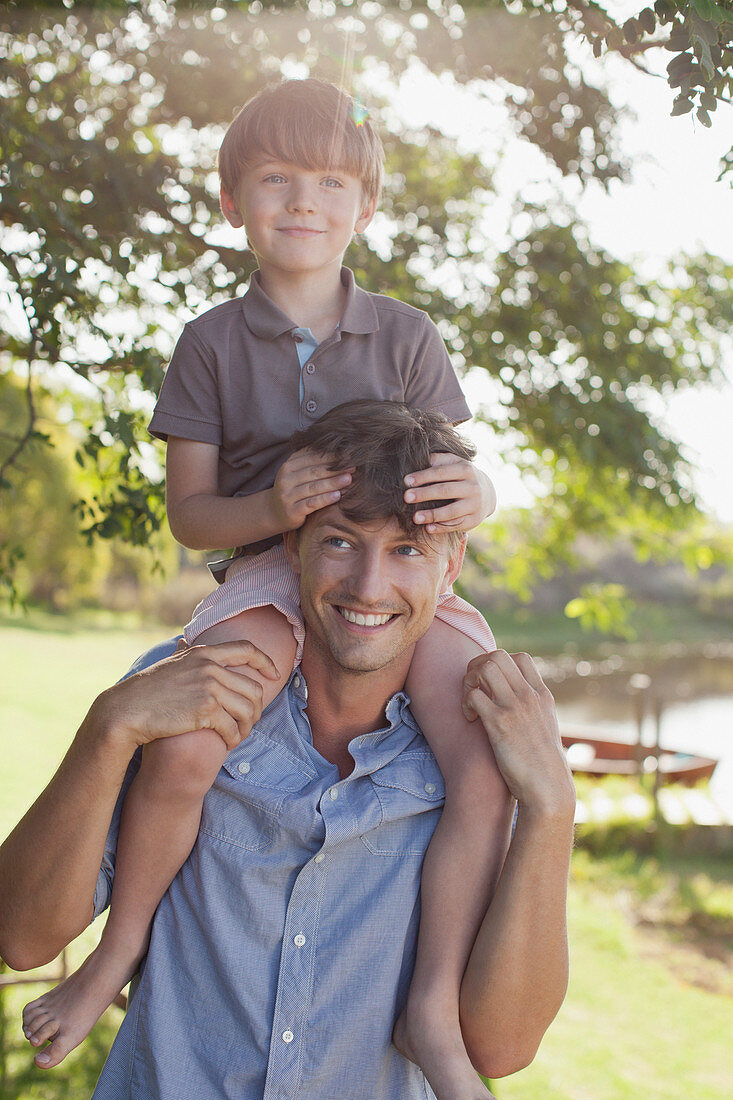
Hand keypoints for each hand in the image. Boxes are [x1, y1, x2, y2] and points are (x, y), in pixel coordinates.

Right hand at [92, 640, 280, 753]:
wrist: (127, 710)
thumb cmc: (146, 690)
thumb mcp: (169, 663)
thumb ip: (185, 654)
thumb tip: (185, 641)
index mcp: (204, 653)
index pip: (246, 649)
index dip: (265, 661)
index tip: (274, 674)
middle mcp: (210, 667)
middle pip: (254, 688)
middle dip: (257, 708)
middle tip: (250, 722)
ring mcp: (209, 688)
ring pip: (248, 710)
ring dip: (248, 727)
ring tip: (239, 736)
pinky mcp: (205, 710)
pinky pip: (233, 727)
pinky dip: (234, 739)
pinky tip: (228, 743)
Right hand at [271, 448, 353, 530]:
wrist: (275, 512)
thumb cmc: (293, 490)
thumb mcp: (297, 473)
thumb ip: (311, 461)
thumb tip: (339, 449)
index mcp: (288, 465)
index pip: (312, 458)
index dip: (331, 456)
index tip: (349, 455)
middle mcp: (285, 479)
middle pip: (314, 471)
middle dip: (335, 468)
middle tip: (353, 466)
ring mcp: (287, 496)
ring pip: (313, 487)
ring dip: (333, 482)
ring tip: (348, 479)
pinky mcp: (292, 511)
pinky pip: (311, 503)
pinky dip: (325, 499)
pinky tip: (338, 496)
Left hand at [403, 454, 495, 532]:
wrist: (488, 493)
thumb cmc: (462, 476)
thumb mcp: (456, 463)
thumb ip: (440, 460)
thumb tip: (422, 458)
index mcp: (466, 470)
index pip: (441, 472)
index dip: (423, 476)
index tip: (406, 481)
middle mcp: (473, 487)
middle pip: (445, 491)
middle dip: (425, 494)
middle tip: (406, 497)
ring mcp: (475, 505)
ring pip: (451, 511)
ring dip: (432, 515)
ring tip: (415, 517)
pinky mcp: (474, 520)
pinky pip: (456, 525)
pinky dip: (441, 528)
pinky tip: (428, 528)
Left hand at [462, 650, 574, 814]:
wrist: (548, 788)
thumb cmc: (543, 765)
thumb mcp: (544, 729)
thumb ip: (533, 712)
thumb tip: (519, 707)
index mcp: (542, 695)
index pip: (521, 658)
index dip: (499, 663)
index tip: (490, 685)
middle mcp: (529, 696)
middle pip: (499, 655)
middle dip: (478, 666)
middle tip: (472, 689)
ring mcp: (515, 707)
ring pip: (485, 668)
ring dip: (469, 680)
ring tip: (469, 701)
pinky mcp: (499, 723)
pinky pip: (474, 695)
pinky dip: (465, 702)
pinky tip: (469, 719)